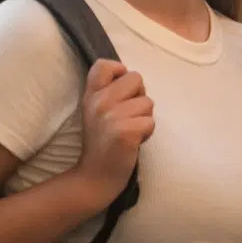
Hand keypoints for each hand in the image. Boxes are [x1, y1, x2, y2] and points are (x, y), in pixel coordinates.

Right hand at [75, 59, 153, 201]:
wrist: (94, 178)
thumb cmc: (103, 143)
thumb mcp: (96, 112)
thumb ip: (109, 92)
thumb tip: (134, 79)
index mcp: (91, 95)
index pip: (104, 64)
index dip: (120, 71)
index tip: (121, 89)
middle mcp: (99, 102)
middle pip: (137, 78)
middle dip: (139, 96)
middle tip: (128, 117)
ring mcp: (110, 117)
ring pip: (148, 102)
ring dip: (145, 118)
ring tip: (129, 132)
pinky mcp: (124, 132)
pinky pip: (150, 122)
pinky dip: (147, 133)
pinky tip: (134, 142)